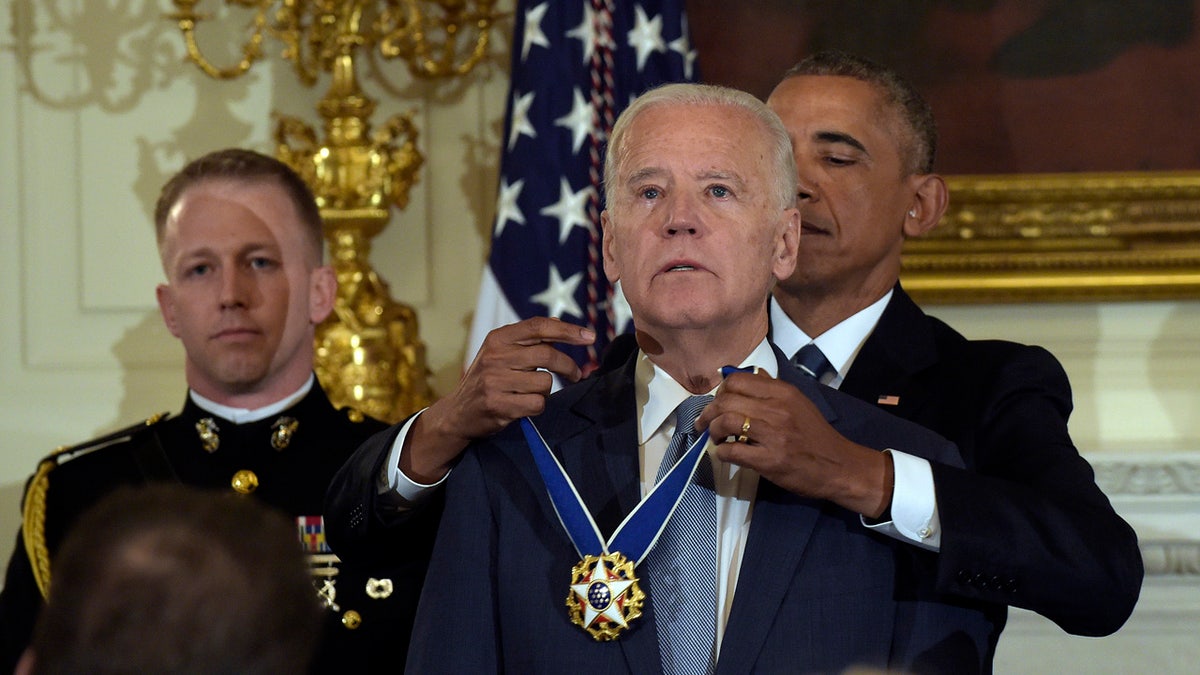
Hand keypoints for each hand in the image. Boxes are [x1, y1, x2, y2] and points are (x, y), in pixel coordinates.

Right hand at [401, 317, 594, 482]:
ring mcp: (495, 380)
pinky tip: (524, 406)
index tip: (590, 337)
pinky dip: (537, 407)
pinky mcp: (497, 404)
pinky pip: (537, 404)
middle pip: (547, 355)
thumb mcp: (500, 352)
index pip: (539, 327)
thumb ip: (526, 339)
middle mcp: (495, 356)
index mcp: (498, 338)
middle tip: (576, 375)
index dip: (567, 330)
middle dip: (568, 366)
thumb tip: (557, 322)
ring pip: (544, 383)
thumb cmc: (487, 379)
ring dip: (546, 390)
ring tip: (531, 393)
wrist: (458, 412)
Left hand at [695, 370, 892, 517]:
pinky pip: (733, 452)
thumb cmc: (815, 434)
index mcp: (782, 392)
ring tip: (716, 439)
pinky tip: (725, 454)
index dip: (720, 392)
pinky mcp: (770, 460)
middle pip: (726, 400)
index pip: (737, 380)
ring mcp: (773, 435)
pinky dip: (721, 453)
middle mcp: (777, 409)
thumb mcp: (798, 402)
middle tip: (706, 424)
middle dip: (709, 413)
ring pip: (726, 422)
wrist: (839, 466)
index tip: (718, 404)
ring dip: (713, 431)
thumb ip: (773, 388)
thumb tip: (749, 375)